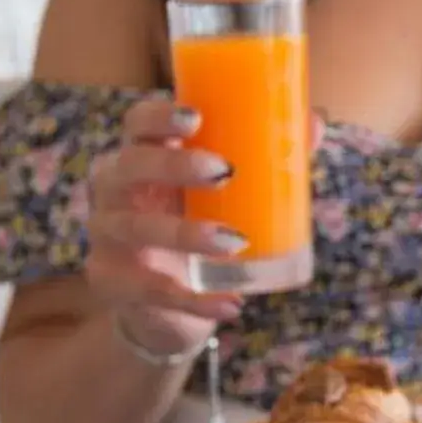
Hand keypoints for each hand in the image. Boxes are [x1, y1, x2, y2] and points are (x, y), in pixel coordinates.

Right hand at [82, 96, 246, 359]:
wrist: (168, 304)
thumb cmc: (198, 226)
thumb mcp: (227, 195)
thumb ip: (266, 157)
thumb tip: (314, 122)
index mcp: (143, 156)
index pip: (137, 123)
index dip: (159, 116)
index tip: (196, 117)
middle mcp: (114, 189)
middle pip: (128, 165)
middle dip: (173, 164)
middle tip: (224, 171)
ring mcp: (107, 236)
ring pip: (135, 227)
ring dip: (187, 233)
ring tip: (236, 241)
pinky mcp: (111, 281)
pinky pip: (149, 289)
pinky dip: (195, 300)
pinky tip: (232, 306)